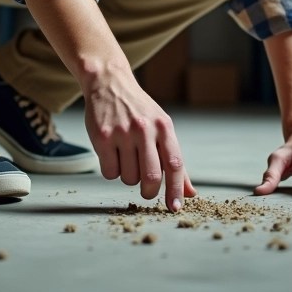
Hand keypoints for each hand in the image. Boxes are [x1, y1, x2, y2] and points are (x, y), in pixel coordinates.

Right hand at [83, 63, 195, 211]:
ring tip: (127, 158)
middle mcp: (144, 129)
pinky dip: (112, 171)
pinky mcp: (102, 137)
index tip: (175, 207)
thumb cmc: (140, 111)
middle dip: (150, 192)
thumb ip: (174, 160)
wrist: (110, 83)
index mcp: (164, 127)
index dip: (176, 189)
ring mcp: (122, 133)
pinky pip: (109, 172)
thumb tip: (189, 193)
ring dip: (128, 178)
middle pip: (151, 177)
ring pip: (129, 178)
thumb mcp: (162, 128)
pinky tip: (113, 155)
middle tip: (147, 190)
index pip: (175, 164)